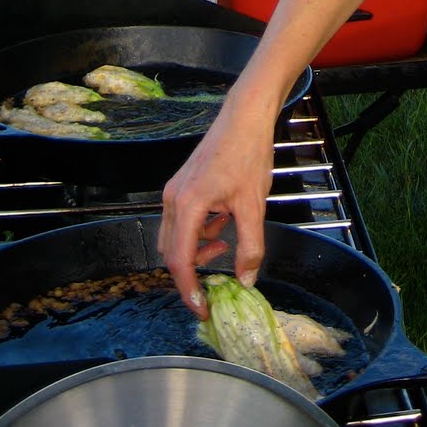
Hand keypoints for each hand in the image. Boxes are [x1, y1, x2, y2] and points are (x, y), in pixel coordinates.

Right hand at [159, 92, 275, 314]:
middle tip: (217, 280)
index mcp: (187, 206)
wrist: (245, 116)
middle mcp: (173, 199)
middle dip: (192, 271)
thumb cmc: (248, 154)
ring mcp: (175, 190)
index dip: (189, 291)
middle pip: (172, 252)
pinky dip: (199, 232)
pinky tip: (222, 223)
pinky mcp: (182, 185)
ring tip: (226, 244)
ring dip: (197, 250)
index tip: (202, 309)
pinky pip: (182, 221)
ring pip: (176, 237)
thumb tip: (245, 280)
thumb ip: (250, 247)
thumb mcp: (254, 205)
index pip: (180, 261)